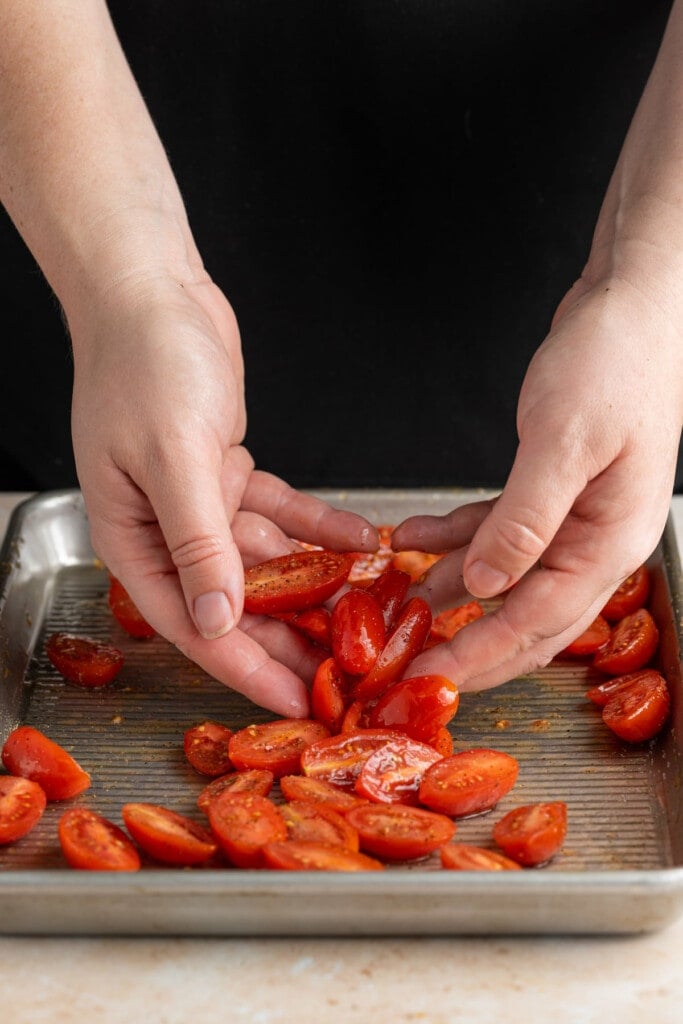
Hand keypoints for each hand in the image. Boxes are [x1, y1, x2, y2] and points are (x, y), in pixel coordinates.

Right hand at [70, 274, 376, 714]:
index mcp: (136, 540)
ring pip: (265, 561)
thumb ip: (196, 542)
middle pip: (236, 604)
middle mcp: (166, 530)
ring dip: (315, 584)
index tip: (296, 705)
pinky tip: (361, 543)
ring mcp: (199, 502)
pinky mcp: (228, 471)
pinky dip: (319, 528)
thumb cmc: (143, 364)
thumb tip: (216, 621)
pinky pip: (282, 513)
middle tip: (347, 673)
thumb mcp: (173, 457)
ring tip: (368, 613)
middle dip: (291, 640)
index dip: (248, 671)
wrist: (151, 292)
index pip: (197, 626)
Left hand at [393, 274, 682, 690]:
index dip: (480, 656)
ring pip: (505, 577)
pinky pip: (499, 531)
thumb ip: (525, 519)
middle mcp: (595, 542)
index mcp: (609, 543)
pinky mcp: (553, 492)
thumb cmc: (615, 363)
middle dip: (466, 643)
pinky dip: (455, 537)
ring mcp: (576, 519)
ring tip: (396, 603)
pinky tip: (411, 536)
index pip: (537, 623)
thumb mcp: (564, 442)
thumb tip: (483, 586)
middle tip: (409, 668)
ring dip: (449, 588)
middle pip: (524, 617)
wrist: (636, 305)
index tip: (430, 681)